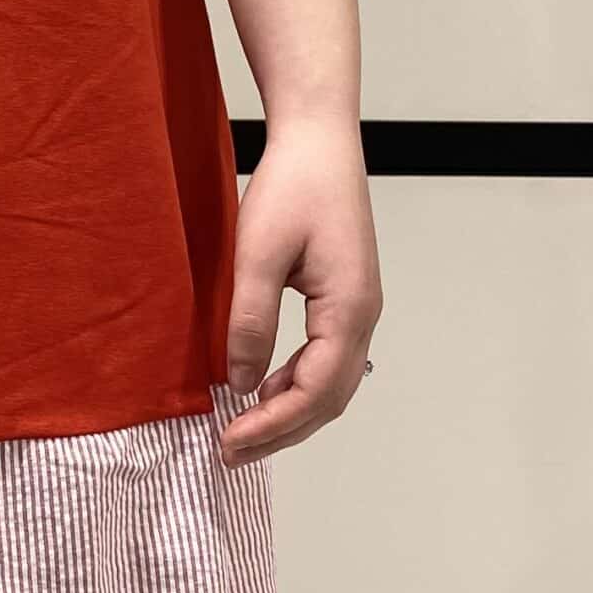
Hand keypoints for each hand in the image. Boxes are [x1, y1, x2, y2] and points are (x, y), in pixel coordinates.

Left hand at [219, 117, 381, 464]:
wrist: (319, 140)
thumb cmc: (294, 185)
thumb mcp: (257, 254)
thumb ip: (250, 321)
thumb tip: (241, 382)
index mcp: (350, 310)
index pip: (314, 392)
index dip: (271, 425)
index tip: (228, 443)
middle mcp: (363, 316)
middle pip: (329, 399)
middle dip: (280, 431)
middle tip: (230, 453)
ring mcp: (358, 308)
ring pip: (330, 383)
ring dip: (288, 411)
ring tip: (241, 429)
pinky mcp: (344, 298)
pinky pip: (325, 358)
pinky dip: (295, 383)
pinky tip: (262, 386)